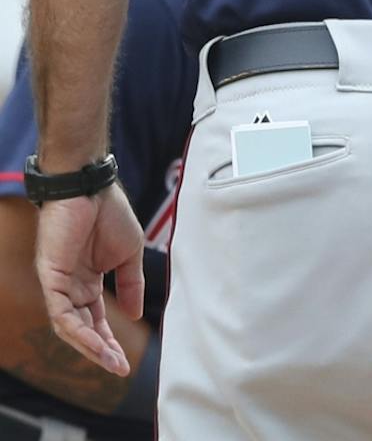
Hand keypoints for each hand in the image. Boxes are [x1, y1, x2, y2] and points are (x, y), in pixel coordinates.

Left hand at [33, 185, 143, 375]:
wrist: (90, 187)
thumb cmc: (108, 213)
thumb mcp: (128, 254)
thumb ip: (131, 284)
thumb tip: (135, 313)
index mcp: (87, 280)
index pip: (96, 319)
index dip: (110, 340)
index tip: (126, 361)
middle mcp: (70, 286)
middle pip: (82, 328)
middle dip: (100, 351)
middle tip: (119, 368)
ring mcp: (58, 284)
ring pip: (70, 327)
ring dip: (90, 347)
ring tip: (111, 362)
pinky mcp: (51, 278)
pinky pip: (62, 313)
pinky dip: (78, 331)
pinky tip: (96, 343)